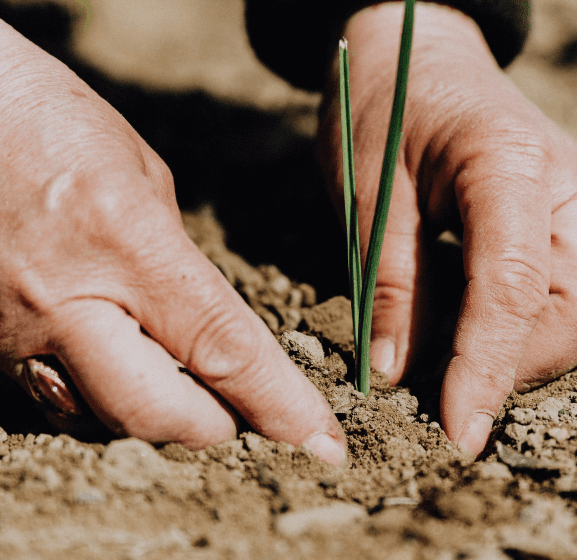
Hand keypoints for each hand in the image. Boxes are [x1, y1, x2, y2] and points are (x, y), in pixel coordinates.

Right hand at [0, 21, 345, 464]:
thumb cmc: (52, 122)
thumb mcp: (142, 178)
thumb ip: (175, 264)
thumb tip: (202, 328)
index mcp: (127, 243)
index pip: (222, 347)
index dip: (279, 404)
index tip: (321, 441)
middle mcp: (66, 300)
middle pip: (157, 414)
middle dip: (215, 428)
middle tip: (245, 419)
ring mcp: (13, 331)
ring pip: (100, 419)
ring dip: (156, 418)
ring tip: (187, 391)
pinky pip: (53, 399)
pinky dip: (99, 399)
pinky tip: (120, 368)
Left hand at [319, 3, 576, 455]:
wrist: (413, 51)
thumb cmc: (382, 106)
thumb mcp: (368, 190)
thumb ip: (392, 283)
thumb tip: (400, 376)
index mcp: (512, 161)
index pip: (517, 288)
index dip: (489, 370)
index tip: (460, 432)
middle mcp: (570, 184)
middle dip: (524, 366)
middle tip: (452, 388)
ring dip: (535, 355)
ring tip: (463, 361)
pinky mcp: (573, 220)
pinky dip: (540, 332)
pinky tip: (485, 330)